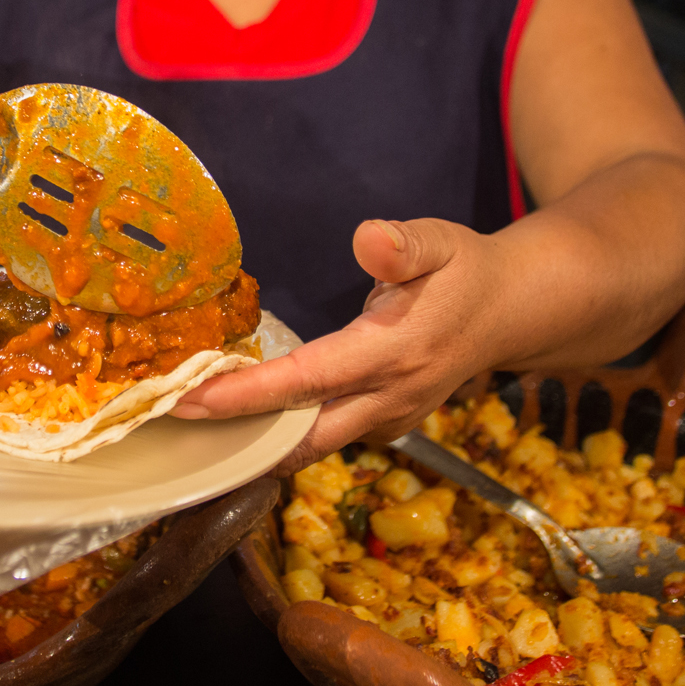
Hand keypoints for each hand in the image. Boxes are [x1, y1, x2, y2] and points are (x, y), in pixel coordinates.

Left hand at [171, 218, 503, 471]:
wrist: (513, 311)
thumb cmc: (467, 271)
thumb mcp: (443, 241)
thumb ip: (404, 244)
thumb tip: (367, 238)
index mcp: (392, 351)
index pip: (306, 382)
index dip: (245, 396)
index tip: (190, 399)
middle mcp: (389, 397)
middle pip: (300, 434)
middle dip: (236, 435)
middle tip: (171, 421)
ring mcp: (390, 419)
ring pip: (313, 446)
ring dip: (258, 443)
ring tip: (197, 426)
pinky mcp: (386, 426)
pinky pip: (328, 439)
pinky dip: (286, 436)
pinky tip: (249, 421)